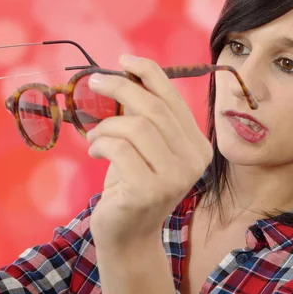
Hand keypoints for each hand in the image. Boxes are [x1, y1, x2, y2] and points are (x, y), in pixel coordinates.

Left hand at [86, 55, 212, 247]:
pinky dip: (100, 143)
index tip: (124, 59)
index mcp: (198, 145)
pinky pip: (119, 148)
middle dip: (120, 87)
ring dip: (106, 125)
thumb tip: (126, 72)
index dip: (149, 72)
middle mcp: (194, 160)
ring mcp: (174, 177)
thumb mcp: (146, 148)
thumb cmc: (132, 185)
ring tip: (94, 136)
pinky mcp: (149, 190)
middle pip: (154, 108)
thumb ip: (147, 118)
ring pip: (135, 126)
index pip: (174, 98)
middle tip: (95, 82)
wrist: (128, 235)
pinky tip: (94, 152)